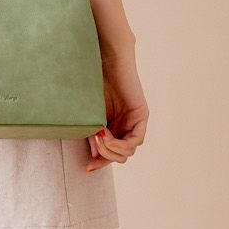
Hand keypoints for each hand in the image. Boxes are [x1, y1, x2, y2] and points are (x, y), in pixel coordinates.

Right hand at [86, 47, 147, 171]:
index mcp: (113, 125)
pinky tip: (107, 136)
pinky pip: (135, 140)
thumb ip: (93, 135)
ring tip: (99, 137)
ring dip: (110, 149)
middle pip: (120, 156)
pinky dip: (120, 144)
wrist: (103, 61)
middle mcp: (126, 125)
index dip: (100, 163)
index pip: (111, 154)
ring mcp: (135, 121)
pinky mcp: (142, 115)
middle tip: (93, 143)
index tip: (87, 168)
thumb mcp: (90, 116)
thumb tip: (94, 158)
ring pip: (128, 152)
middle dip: (105, 156)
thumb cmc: (92, 83)